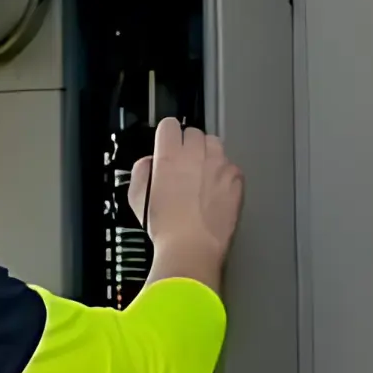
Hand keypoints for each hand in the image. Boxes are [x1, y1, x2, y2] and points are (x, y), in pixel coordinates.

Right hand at [128, 118, 242, 291]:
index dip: (167, 134)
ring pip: (214, 144)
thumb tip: (150, 163)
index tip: (168, 142)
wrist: (192, 247)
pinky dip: (223, 173)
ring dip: (207, 154)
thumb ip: (142, 171)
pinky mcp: (236, 179)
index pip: (169, 125)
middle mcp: (196, 155)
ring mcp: (219, 165)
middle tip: (184, 163)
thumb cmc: (166, 227)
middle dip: (188, 145)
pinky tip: (214, 190)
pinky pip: (230, 165)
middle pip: (193, 132)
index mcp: (169, 156)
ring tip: (201, 174)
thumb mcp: (137, 197)